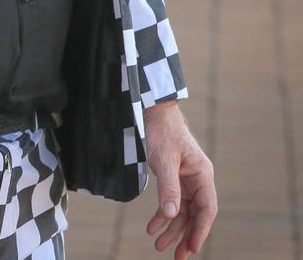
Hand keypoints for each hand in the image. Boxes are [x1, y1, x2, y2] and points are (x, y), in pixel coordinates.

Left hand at [144, 102, 216, 258]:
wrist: (152, 112)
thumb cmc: (162, 132)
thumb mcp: (164, 160)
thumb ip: (169, 187)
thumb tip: (172, 216)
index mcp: (203, 174)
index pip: (207, 209)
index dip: (200, 230)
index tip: (192, 248)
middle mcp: (198, 179)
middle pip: (195, 214)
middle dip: (185, 236)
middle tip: (176, 256)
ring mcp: (186, 180)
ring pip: (183, 212)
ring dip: (172, 229)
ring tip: (158, 245)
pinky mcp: (174, 179)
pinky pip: (172, 202)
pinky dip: (163, 215)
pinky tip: (152, 227)